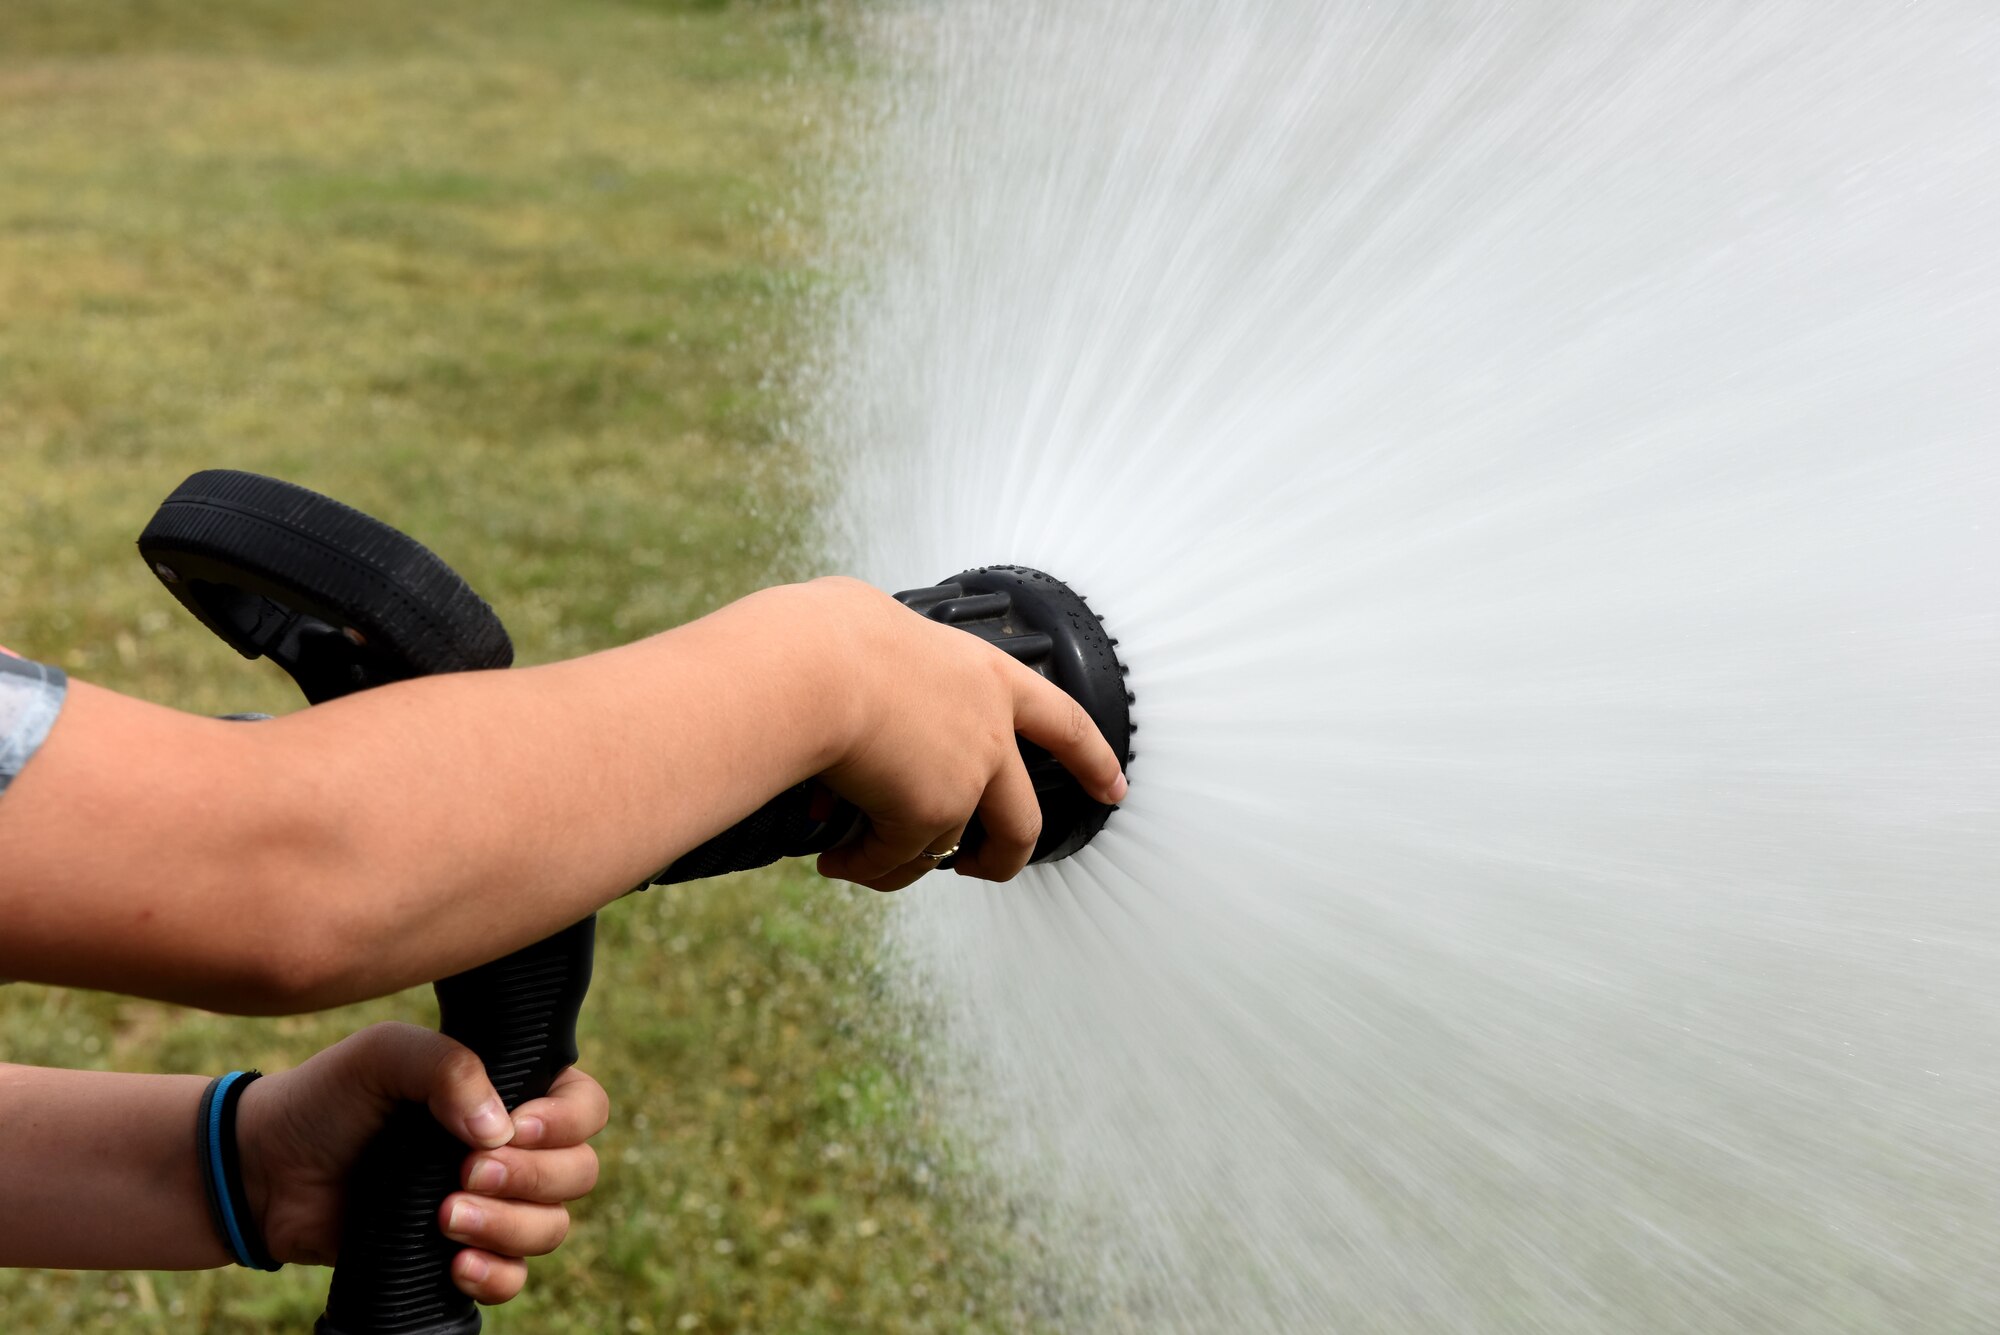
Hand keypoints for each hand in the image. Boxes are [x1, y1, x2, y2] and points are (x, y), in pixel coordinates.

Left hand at [235, 1023, 607, 1303]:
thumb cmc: (330, 1098)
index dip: (566, 1123)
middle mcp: (512, 1150)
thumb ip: (449, 1067)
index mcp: (512, 1093)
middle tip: (466, 1174)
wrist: (266, 1168)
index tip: (515, 1126)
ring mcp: (491, 1206)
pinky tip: (454, 1264)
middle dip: (532, 1178)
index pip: (586, 1109)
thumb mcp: (386, 1055)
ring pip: (551, 1228)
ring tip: (444, 1217)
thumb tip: (500, 1129)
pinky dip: (495, 1274)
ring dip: (508, 1226)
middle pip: (579, 1173)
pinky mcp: (459, 1255)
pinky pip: (513, 1279)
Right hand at [794, 578, 1127, 891]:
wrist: (812, 668)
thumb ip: (897, 667)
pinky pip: (895, 860)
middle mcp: (990, 732)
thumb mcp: (883, 632)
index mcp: (990, 676)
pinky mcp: (929, 815)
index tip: (1113, 788)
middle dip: (1004, 858)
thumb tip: (861, 685)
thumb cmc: (828, 639)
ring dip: (903, 864)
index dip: (1093, 759)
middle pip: (1022, 822)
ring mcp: (965, 779)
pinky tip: (835, 857)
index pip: (1065, 722)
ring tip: (860, 861)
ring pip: (948, 851)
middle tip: (978, 868)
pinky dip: (864, 865)